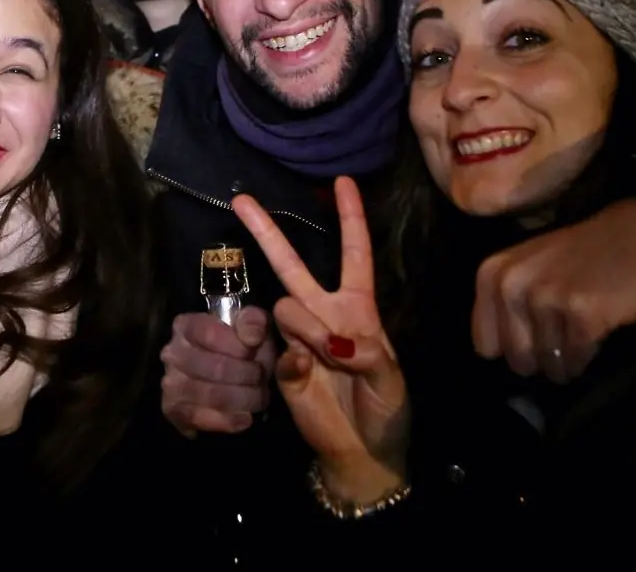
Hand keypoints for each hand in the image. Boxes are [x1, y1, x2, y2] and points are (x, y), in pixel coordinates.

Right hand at [160, 309, 275, 436]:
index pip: (209, 333)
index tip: (253, 352)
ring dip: (242, 398)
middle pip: (213, 367)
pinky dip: (227, 421)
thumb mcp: (253, 326)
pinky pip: (199, 418)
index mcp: (187, 326)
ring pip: (209, 394)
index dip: (237, 345)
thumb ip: (254, 321)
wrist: (231, 380)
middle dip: (246, 375)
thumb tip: (250, 337)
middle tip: (261, 378)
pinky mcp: (174, 411)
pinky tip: (245, 418)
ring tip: (258, 398)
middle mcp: (172, 353)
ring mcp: (171, 384)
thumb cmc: (242, 348)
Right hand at [233, 177, 408, 502]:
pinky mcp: (282, 365)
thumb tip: (334, 341)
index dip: (350, 218)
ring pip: (287, 306)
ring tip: (329, 359)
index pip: (355, 254)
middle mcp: (325, 315)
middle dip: (267, 231)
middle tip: (242, 199)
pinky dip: (298, 362)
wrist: (362, 454)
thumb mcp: (393, 380)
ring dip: (309, 328)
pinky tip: (308, 377)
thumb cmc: (387, 410)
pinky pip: (281, 350)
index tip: (341, 181)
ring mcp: (300, 338)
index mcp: (359, 309)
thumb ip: (369, 354)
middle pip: (294, 264)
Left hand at [473, 197, 635, 382]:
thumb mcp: (528, 269)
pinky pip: (576, 359)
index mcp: (493, 274)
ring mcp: (547, 297)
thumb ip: (506, 305)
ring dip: (568, 360)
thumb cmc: (584, 255)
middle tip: (564, 339)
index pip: (485, 346)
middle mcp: (513, 284)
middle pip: (518, 359)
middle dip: (542, 360)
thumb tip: (500, 356)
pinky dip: (588, 356)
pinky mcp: (582, 313)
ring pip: (549, 363)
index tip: (535, 338)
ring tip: (583, 334)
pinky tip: (598, 334)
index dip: (513, 349)